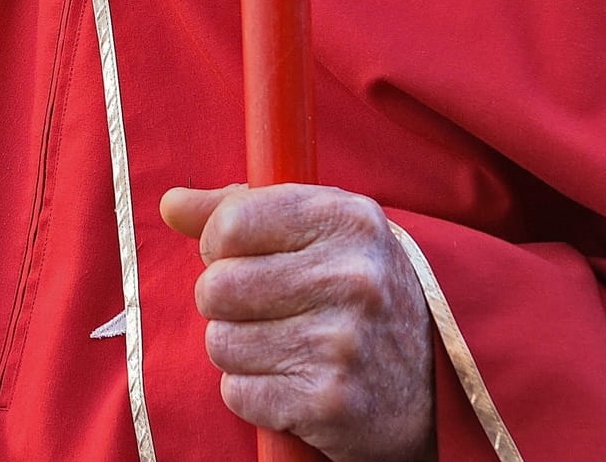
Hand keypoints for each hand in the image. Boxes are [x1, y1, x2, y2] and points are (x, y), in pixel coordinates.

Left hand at [162, 183, 433, 461]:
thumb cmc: (358, 294)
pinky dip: (254, 393)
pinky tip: (293, 383)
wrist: (435, 387)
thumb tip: (170, 203)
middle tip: (265, 310)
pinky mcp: (331, 402)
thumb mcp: (318, 231)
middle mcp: (352, 278)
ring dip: (239, 351)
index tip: (241, 257)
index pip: (231, 223)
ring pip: (221, 342)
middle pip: (216, 287)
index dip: (219, 245)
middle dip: (226, 304)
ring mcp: (343, 343)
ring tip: (284, 347)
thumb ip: (240, 210)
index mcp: (348, 220)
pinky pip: (238, 392)